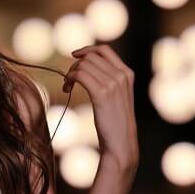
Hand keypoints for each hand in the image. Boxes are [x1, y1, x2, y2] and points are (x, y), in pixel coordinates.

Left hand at [62, 44, 138, 170]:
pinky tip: (67, 90)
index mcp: (127, 74)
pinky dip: (70, 79)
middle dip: (75, 65)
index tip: (74, 56)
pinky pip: (80, 75)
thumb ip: (110, 80)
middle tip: (69, 80)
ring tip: (67, 87)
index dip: (87, 49)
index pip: (105, 50)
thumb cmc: (115, 123)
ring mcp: (113, 83)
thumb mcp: (117, 97)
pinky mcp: (102, 93)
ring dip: (70, 73)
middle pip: (91, 57)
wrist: (121, 144)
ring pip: (83, 65)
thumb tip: (88, 67)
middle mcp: (121, 75)